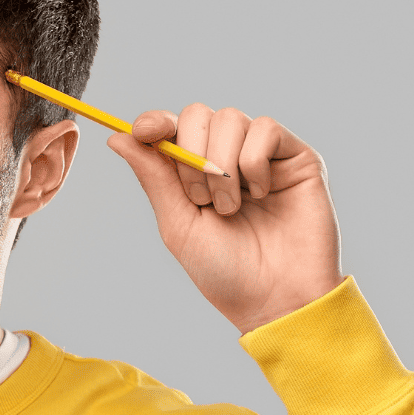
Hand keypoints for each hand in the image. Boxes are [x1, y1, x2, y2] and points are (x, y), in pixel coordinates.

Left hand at [107, 104, 342, 333]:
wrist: (276, 299)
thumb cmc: (226, 271)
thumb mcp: (179, 224)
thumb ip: (153, 177)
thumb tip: (117, 138)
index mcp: (194, 172)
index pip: (171, 126)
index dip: (154, 122)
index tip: (145, 131)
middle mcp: (228, 157)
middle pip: (197, 115)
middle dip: (191, 153)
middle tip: (201, 200)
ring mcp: (262, 155)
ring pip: (230, 118)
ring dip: (222, 165)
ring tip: (231, 208)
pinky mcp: (296, 157)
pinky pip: (266, 129)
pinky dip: (254, 162)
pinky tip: (260, 193)